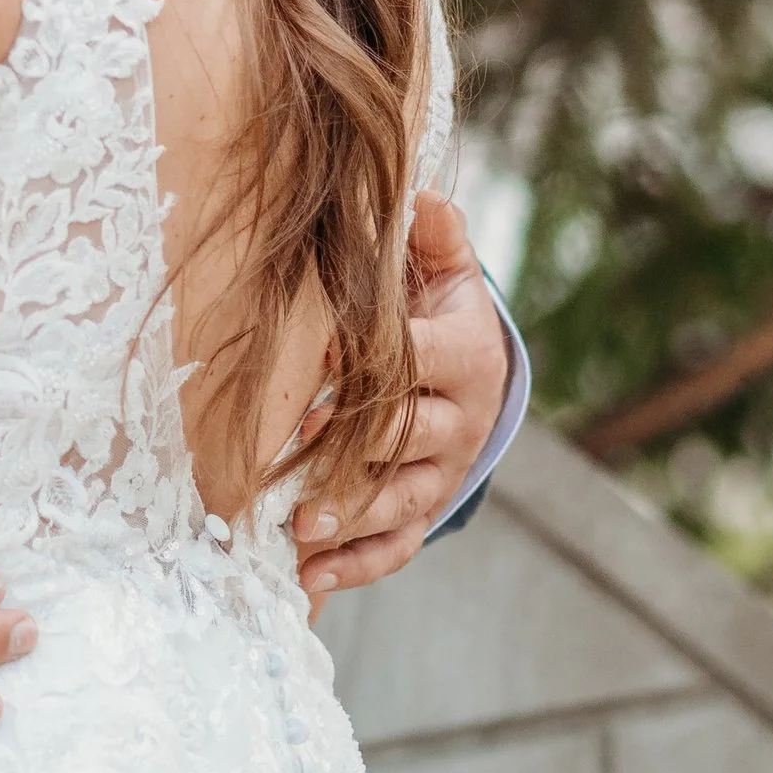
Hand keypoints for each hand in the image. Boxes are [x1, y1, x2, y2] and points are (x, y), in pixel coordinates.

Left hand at [293, 197, 509, 604]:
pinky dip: (355, 566)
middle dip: (350, 452)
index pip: (416, 361)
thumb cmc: (438, 311)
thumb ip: (435, 236)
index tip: (318, 363)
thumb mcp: (444, 270)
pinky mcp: (425, 512)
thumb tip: (422, 195)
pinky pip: (397, 548)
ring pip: (400, 502)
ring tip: (298, 530)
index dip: (370, 364)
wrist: (477, 376)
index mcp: (465, 357)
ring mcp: (442, 474)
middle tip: (295, 457)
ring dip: (348, 517)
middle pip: (405, 441)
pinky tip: (309, 578)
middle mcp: (459, 422)